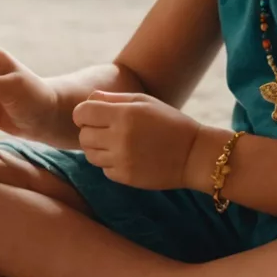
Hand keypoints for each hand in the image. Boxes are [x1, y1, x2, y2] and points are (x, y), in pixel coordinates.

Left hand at [72, 91, 210, 189]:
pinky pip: (104, 169)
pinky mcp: (126, 177)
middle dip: (90, 132)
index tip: (92, 116)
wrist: (194, 154)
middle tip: (107, 131)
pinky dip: (110, 164)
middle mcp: (119, 137)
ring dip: (98, 149)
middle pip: (83, 136)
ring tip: (116, 144)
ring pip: (90, 155)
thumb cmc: (169, 122)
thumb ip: (113, 99)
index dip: (83, 114)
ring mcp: (122, 159)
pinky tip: (127, 157)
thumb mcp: (144, 102)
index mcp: (123, 114)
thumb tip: (88, 99)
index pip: (81, 113)